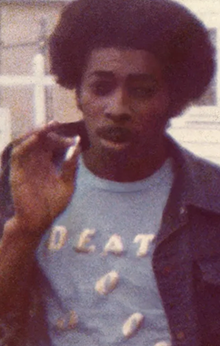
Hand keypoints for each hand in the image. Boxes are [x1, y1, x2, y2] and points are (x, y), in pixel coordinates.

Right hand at [6, 122, 78, 238]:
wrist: (38, 221)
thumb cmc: (53, 205)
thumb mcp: (67, 184)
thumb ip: (71, 166)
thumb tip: (77, 145)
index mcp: (47, 165)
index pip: (52, 145)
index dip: (61, 139)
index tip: (74, 140)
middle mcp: (35, 163)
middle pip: (39, 141)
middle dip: (48, 132)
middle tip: (58, 124)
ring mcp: (25, 166)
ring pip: (27, 143)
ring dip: (36, 133)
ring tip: (47, 126)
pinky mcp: (16, 171)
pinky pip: (18, 153)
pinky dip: (26, 143)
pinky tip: (37, 137)